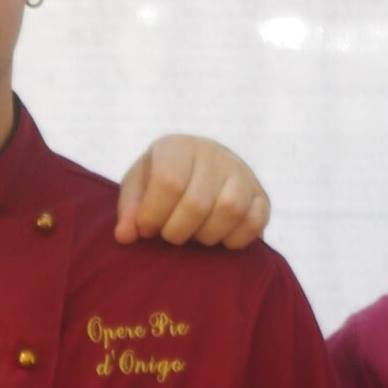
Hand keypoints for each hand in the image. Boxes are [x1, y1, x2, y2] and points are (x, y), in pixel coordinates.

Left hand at [116, 136, 271, 248]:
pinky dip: (234, 240)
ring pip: (229, 211)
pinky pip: (254, 223)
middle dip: (177, 231)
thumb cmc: (163, 179)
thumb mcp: (139, 186)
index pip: (169, 182)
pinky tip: (217, 238)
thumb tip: (125, 236)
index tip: (146, 229)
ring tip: (193, 235)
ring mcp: (242, 173)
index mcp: (178, 147)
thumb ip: (130, 209)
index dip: (153, 214)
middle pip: (198, 203)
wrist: (202, 167)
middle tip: (169, 235)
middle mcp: (214, 154)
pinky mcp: (261, 196)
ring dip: (206, 236)